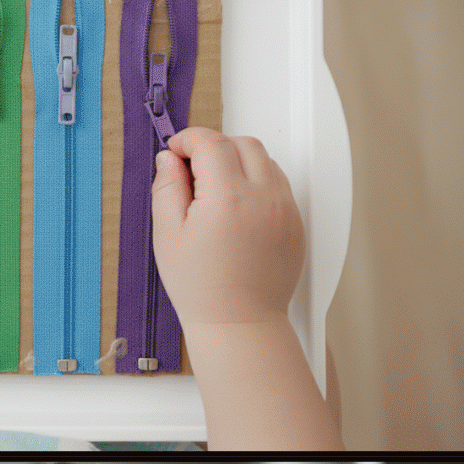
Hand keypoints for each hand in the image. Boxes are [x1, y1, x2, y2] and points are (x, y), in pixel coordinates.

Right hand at [151, 127, 306, 328]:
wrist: (240, 323)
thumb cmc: (202, 288)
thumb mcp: (168, 235)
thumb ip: (167, 188)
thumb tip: (169, 158)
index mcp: (229, 198)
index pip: (211, 142)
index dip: (188, 140)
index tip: (176, 151)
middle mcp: (264, 198)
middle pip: (243, 143)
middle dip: (215, 146)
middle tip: (194, 168)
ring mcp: (285, 210)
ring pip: (265, 161)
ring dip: (240, 161)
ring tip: (217, 189)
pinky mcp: (296, 224)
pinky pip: (280, 185)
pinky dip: (259, 182)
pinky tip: (238, 205)